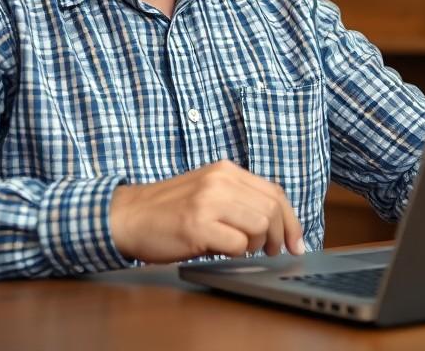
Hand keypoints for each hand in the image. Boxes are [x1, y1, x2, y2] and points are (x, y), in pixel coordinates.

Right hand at [108, 160, 305, 262]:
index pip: (275, 192)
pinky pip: (238, 244)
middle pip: (272, 210)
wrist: (127, 216)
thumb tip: (278, 224)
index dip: (292, 220)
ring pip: (260, 226)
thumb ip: (238, 199)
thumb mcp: (207, 191)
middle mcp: (219, 181)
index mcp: (226, 170)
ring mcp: (208, 202)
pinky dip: (238, 254)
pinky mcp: (197, 225)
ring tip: (242, 249)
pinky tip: (223, 252)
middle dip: (280, 237)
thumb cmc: (168, 210)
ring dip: (257, 245)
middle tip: (273, 252)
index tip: (297, 242)